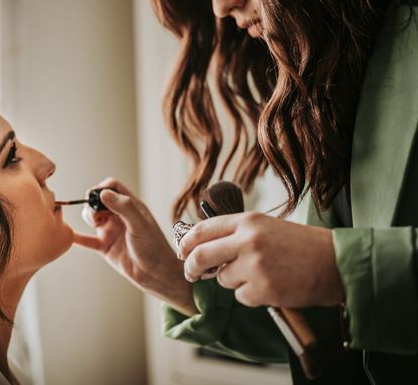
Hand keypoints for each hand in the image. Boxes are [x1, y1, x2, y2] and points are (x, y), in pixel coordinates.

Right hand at [73, 178, 196, 315]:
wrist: (156, 274)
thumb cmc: (154, 247)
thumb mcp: (140, 224)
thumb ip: (124, 207)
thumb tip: (103, 193)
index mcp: (131, 206)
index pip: (112, 187)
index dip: (102, 188)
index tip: (97, 196)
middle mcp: (119, 216)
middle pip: (98, 200)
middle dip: (92, 203)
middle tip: (95, 214)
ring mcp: (111, 230)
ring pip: (92, 217)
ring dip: (88, 217)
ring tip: (95, 224)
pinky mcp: (105, 246)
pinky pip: (87, 240)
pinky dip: (78, 237)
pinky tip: (69, 235)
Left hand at [178, 212, 344, 307]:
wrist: (335, 262)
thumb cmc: (299, 245)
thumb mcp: (265, 227)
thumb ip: (235, 234)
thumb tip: (203, 247)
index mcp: (247, 221)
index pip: (203, 230)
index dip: (187, 243)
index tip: (182, 252)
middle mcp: (247, 240)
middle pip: (201, 256)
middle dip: (192, 268)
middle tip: (192, 274)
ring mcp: (254, 265)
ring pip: (223, 279)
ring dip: (235, 281)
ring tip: (262, 274)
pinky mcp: (262, 289)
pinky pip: (241, 296)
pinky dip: (252, 295)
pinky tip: (272, 286)